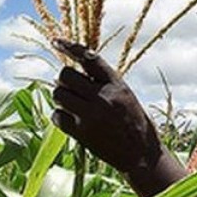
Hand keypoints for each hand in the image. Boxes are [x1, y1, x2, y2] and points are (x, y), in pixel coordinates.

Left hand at [51, 38, 161, 172]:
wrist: (141, 154)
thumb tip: (74, 72)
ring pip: (58, 94)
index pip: (88, 57)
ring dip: (61, 98)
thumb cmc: (134, 122)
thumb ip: (104, 83)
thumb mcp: (125, 95)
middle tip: (70, 89)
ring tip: (72, 107)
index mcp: (116, 84)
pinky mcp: (82, 132)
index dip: (69, 47)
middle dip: (64, 81)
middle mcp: (103, 96)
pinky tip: (70, 121)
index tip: (55, 41)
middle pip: (65, 75)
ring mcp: (91, 114)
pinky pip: (57, 116)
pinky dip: (60, 117)